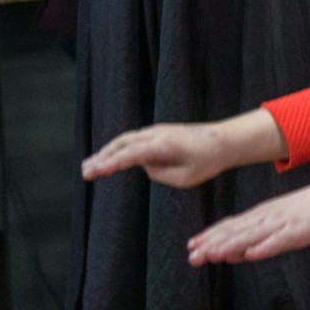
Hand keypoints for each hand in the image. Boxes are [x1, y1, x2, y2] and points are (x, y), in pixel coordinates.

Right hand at [82, 111, 286, 187]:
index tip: (97, 171)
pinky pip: (133, 141)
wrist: (223, 141)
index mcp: (163, 146)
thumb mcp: (185, 178)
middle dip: (102, 158)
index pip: (131, 155)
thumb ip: (160, 174)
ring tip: (90, 166)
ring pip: (125, 141)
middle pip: (122, 145)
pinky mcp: (158, 133)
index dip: (112, 163)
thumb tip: (144, 166)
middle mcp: (156, 135)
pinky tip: (108, 160)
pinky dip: (118, 149)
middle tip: (85, 173)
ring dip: (106, 152)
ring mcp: (156, 131)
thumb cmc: (207, 161)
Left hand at [186, 156, 309, 264]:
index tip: (191, 247)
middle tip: (193, 256)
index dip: (210, 237)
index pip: (229, 227)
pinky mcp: (297, 231)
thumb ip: (253, 237)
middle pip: (236, 233)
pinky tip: (252, 254)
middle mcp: (265, 219)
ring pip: (252, 236)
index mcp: (258, 216)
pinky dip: (265, 248)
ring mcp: (280, 224)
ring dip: (232, 246)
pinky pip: (279, 241)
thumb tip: (231, 253)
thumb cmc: (302, 212)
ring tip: (214, 255)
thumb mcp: (273, 222)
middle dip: (213, 245)